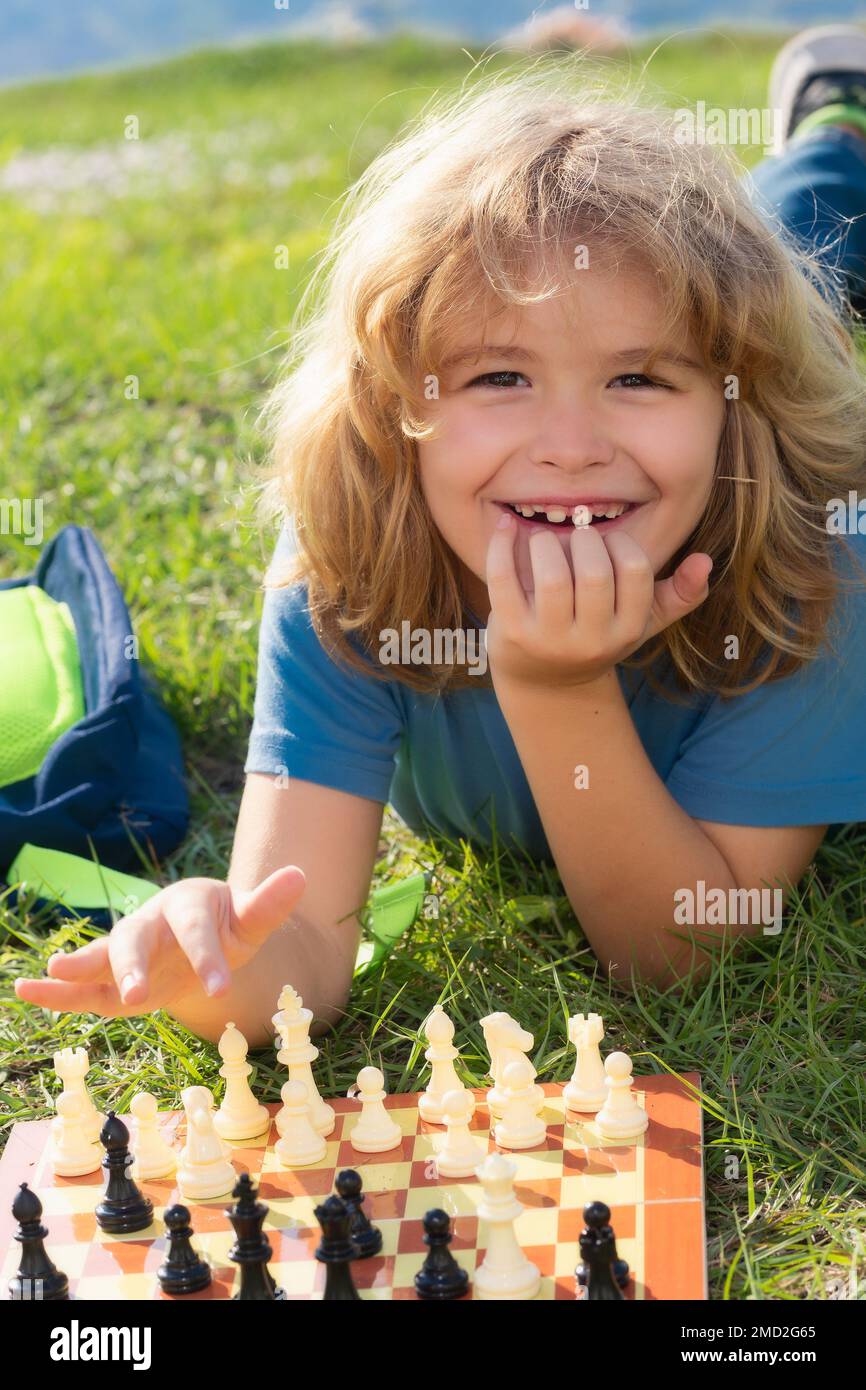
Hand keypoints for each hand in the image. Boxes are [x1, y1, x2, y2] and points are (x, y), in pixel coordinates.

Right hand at [14, 866, 305, 1018]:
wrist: (203, 938)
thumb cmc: (229, 926)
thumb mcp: (251, 920)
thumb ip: (270, 903)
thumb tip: (300, 874)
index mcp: (190, 906)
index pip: (198, 931)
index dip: (209, 957)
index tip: (221, 988)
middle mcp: (152, 922)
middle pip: (138, 939)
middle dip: (134, 964)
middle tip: (135, 993)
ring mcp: (129, 948)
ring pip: (104, 957)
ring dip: (81, 966)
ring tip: (53, 971)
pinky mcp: (113, 978)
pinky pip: (83, 985)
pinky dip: (56, 989)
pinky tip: (26, 990)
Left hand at [484, 511, 712, 689]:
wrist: (544, 683)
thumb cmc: (596, 637)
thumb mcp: (641, 623)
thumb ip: (678, 595)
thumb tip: (706, 561)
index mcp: (627, 630)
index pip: (635, 570)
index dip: (620, 544)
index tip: (606, 544)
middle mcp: (591, 639)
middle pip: (593, 572)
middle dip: (583, 541)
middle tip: (574, 539)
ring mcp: (549, 639)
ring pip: (551, 574)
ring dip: (545, 543)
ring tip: (544, 542)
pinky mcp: (511, 632)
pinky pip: (503, 578)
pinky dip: (502, 545)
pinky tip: (505, 528)